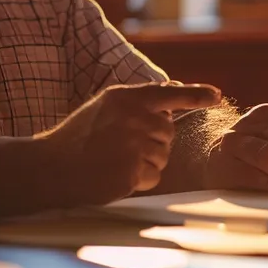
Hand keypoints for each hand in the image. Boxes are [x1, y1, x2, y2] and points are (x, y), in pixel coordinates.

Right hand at [40, 82, 220, 204]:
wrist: (50, 167)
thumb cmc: (79, 137)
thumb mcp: (106, 106)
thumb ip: (139, 100)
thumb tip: (174, 88)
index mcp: (126, 97)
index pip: (170, 93)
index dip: (197, 94)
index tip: (216, 96)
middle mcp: (133, 117)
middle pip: (167, 132)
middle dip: (153, 141)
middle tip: (121, 146)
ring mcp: (132, 145)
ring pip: (163, 155)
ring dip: (146, 161)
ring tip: (116, 159)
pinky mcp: (130, 171)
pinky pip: (154, 176)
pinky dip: (140, 180)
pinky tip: (116, 174)